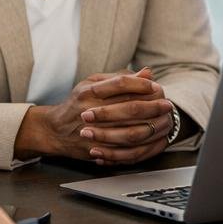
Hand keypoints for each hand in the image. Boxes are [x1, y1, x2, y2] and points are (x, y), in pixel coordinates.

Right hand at [18, 68, 175, 164]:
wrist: (55, 130)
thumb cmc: (78, 103)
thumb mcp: (93, 83)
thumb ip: (120, 78)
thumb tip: (148, 73)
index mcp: (88, 91)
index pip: (120, 83)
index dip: (141, 85)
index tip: (156, 86)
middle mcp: (89, 110)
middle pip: (128, 108)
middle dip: (152, 106)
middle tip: (167, 104)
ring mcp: (92, 132)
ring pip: (128, 131)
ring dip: (150, 126)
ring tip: (163, 122)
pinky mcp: (95, 149)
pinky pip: (122, 151)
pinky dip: (140, 146)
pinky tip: (151, 140)